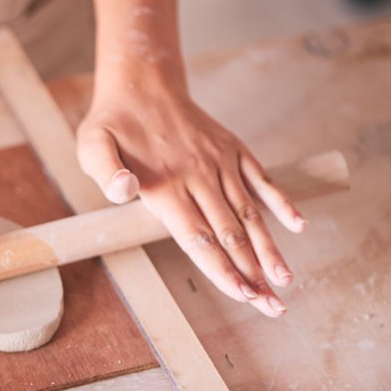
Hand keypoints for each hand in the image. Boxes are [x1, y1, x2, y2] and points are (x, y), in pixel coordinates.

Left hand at [76, 89, 306, 316]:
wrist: (143, 82)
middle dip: (253, 274)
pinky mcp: (233, 150)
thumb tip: (124, 191)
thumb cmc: (113, 124)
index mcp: (165, 186)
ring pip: (249, 213)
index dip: (222, 269)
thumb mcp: (92, 146)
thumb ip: (105, 173)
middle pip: (230, 234)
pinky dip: (281, 201)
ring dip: (269, 248)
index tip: (243, 295)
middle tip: (274, 307)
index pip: (198, 238)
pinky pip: (262, 179)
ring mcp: (219, 162)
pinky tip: (298, 225)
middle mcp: (198, 176)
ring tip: (285, 280)